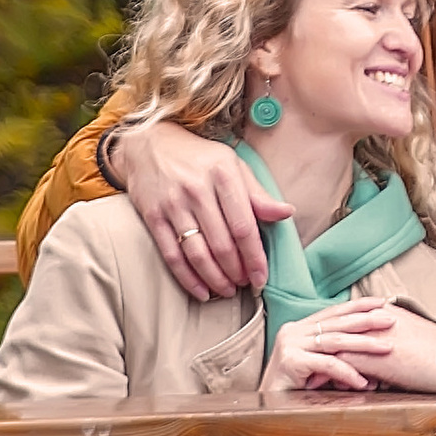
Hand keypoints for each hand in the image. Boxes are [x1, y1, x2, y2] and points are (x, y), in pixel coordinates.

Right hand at [108, 119, 289, 301]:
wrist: (149, 144)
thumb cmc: (199, 158)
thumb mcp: (232, 165)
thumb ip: (258, 193)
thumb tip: (287, 213)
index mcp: (223, 174)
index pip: (244, 226)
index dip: (255, 257)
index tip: (261, 277)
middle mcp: (198, 189)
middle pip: (222, 244)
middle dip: (236, 272)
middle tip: (244, 284)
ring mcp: (173, 204)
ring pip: (197, 254)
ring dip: (215, 279)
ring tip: (227, 290)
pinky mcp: (153, 216)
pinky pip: (172, 255)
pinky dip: (187, 279)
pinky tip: (201, 292)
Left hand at [263, 303, 435, 401]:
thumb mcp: (411, 347)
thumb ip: (388, 352)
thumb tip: (373, 369)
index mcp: (384, 316)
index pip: (347, 327)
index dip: (328, 344)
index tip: (315, 361)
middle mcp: (376, 322)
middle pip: (335, 335)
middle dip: (316, 355)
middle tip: (300, 372)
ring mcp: (376, 338)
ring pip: (336, 349)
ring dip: (319, 366)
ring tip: (305, 384)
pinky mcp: (379, 357)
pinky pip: (346, 365)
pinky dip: (331, 377)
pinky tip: (320, 390)